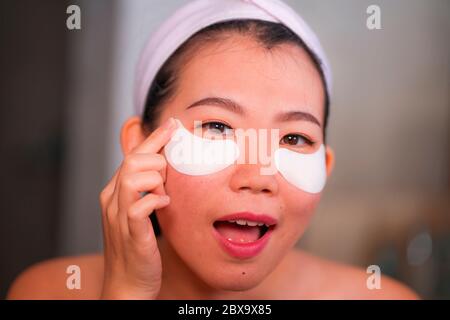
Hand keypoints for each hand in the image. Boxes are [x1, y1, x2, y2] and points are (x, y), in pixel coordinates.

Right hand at [99, 117, 176, 298]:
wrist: (128, 283)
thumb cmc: (137, 246)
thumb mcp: (138, 212)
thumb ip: (145, 189)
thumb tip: (163, 169)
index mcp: (115, 192)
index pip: (134, 156)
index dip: (154, 138)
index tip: (173, 125)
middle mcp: (112, 200)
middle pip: (133, 161)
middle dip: (157, 161)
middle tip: (168, 176)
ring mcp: (119, 216)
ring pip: (134, 177)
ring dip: (156, 179)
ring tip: (164, 193)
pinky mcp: (131, 232)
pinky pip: (140, 206)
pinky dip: (155, 200)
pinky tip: (165, 204)